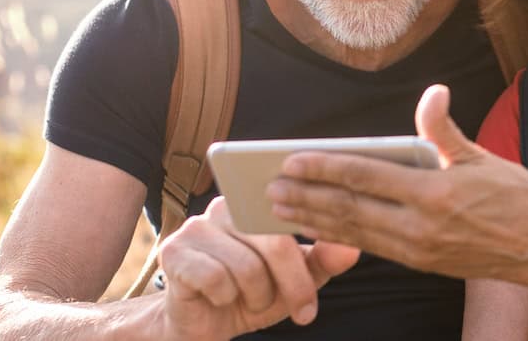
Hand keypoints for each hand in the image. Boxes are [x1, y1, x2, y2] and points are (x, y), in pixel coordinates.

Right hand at [157, 196, 360, 339]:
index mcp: (257, 204)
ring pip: (246, 266)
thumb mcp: (296, 280)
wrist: (202, 323)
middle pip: (275, 243)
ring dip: (256, 297)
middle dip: (294, 287)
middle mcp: (226, 206)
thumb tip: (352, 248)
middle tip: (303, 314)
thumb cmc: (251, 294)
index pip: (295, 218)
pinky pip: (215, 278)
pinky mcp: (174, 251)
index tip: (314, 298)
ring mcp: (196, 226)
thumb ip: (323, 261)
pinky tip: (219, 299)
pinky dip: (225, 299)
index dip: (309, 261)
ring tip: (249, 301)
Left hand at [267, 84, 527, 281]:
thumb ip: (445, 129)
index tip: (292, 160)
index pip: (365, 176)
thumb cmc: (518, 199)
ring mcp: (418, 250)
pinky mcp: (420, 263)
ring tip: (280, 209)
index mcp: (435, 192)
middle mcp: (420, 226)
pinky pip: (370, 248)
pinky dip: (338, 237)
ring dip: (313, 220)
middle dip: (306, 197)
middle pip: (349, 208)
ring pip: (353, 232)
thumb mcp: (482, 158)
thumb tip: (433, 92)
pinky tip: (318, 228)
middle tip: (270, 186)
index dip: (325, 167)